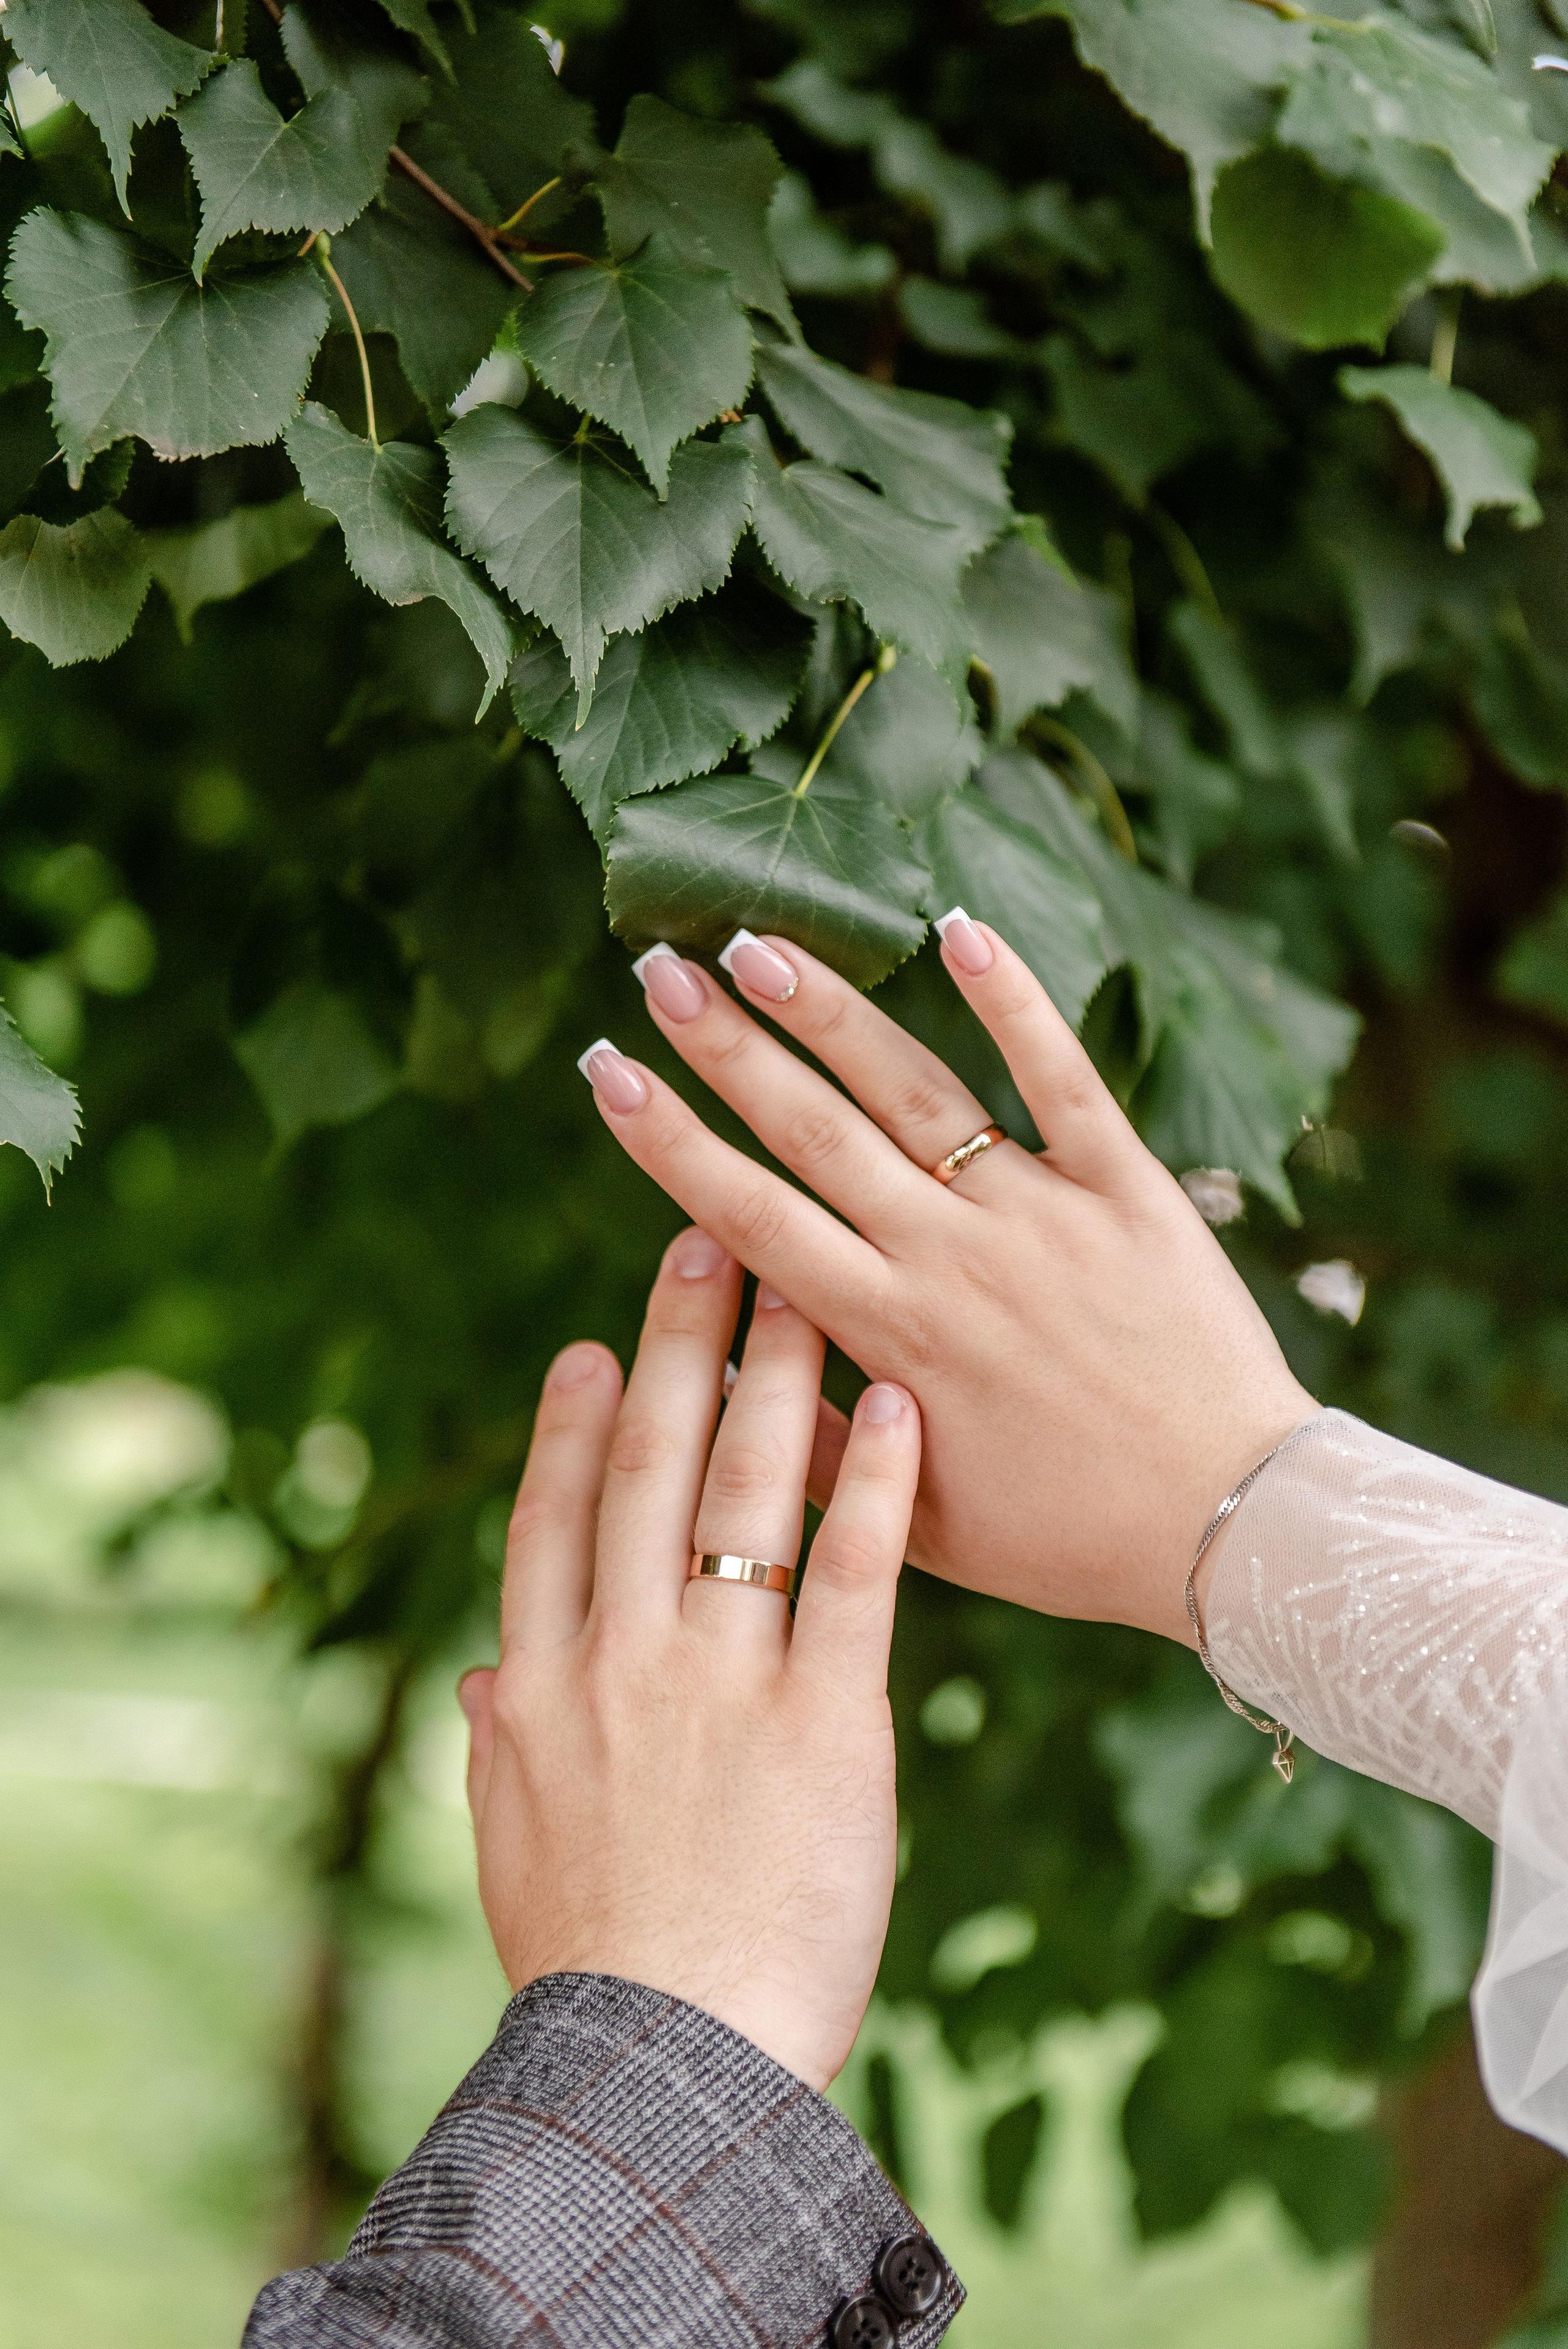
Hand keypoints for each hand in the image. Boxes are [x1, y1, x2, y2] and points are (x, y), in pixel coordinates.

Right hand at [456, 1228, 919, 2090]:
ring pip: (748, 1495)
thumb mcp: (513, 1851)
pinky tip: (900, 1408)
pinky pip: (855, 1577)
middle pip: (651, 1472)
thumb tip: (479, 1677)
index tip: (591, 1348)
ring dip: (776, 1379)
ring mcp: (724, 1679)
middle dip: (676, 1350)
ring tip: (801, 1288)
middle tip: (702, 1248)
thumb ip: (499, 1748)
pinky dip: (875, 1486)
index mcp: (548, 1688)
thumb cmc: (595, 1969)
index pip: (558, 1522)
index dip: (575, 1427)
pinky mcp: (827, 1719)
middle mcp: (627, 1657)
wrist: (665, 2065)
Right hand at [574, 923, 1315, 1643]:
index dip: (667, 1138)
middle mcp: (951, 1261)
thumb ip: (818, 1448)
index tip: (606, 1071)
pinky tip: (958, 931)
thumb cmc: (1071, 1539)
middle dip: (725, 1047)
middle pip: (812, 1131)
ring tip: (757, 943)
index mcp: (890, 1337)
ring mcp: (1041, 1216)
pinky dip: (1014, 1003)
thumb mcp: (922, 1528)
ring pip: (913, 1091)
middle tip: (658, 972)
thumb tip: (724, 1371)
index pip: (749, 1216)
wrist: (1232, 1529)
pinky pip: (1063, 1080)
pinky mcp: (1129, 1192)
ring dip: (830, 1012)